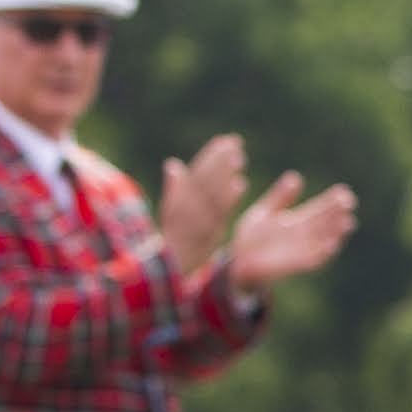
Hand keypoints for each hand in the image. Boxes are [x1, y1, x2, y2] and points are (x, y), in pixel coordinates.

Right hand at [155, 135, 252, 274]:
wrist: (173, 271)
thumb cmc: (174, 240)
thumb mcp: (170, 215)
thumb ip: (174, 191)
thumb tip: (173, 165)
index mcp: (177, 202)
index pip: (196, 174)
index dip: (210, 157)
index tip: (224, 140)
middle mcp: (187, 210)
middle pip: (205, 180)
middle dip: (220, 161)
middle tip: (235, 142)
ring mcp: (198, 222)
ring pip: (212, 193)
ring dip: (226, 175)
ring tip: (240, 157)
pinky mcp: (209, 235)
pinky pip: (219, 214)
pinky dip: (228, 198)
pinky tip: (241, 184)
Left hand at [217, 175, 355, 290]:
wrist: (238, 261)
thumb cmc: (252, 237)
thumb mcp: (265, 211)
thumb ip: (280, 197)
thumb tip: (296, 177)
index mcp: (297, 221)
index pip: (319, 209)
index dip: (332, 201)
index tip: (343, 191)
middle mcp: (303, 235)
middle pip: (325, 223)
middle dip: (338, 214)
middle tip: (349, 202)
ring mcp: (301, 250)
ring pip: (325, 240)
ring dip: (336, 233)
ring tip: (347, 222)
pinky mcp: (296, 264)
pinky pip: (314, 259)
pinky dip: (324, 253)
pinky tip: (333, 244)